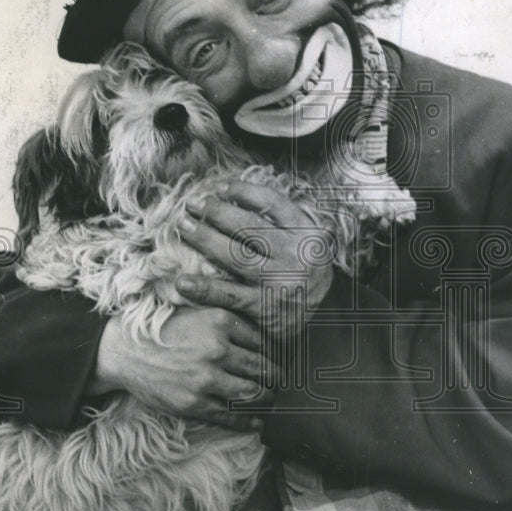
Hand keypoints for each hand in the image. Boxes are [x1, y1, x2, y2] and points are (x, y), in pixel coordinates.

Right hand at [88, 307, 271, 431]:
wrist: (124, 351)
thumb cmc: (163, 330)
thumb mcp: (197, 311)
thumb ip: (228, 319)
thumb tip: (263, 335)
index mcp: (220, 322)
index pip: (263, 341)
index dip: (276, 354)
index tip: (281, 361)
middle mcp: (217, 349)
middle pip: (263, 369)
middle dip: (277, 379)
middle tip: (282, 383)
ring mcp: (205, 379)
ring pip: (251, 394)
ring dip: (266, 400)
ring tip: (271, 401)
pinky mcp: (193, 403)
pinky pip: (230, 416)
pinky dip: (248, 422)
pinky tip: (257, 422)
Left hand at [176, 181, 333, 336]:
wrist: (328, 323)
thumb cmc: (304, 274)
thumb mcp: (306, 243)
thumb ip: (282, 221)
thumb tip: (236, 193)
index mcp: (307, 234)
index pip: (273, 203)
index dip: (244, 192)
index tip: (220, 186)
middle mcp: (295, 256)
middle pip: (249, 227)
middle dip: (217, 212)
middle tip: (192, 204)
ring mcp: (280, 282)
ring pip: (236, 255)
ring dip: (205, 238)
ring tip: (183, 226)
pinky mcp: (265, 308)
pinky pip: (230, 295)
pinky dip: (205, 288)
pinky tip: (183, 282)